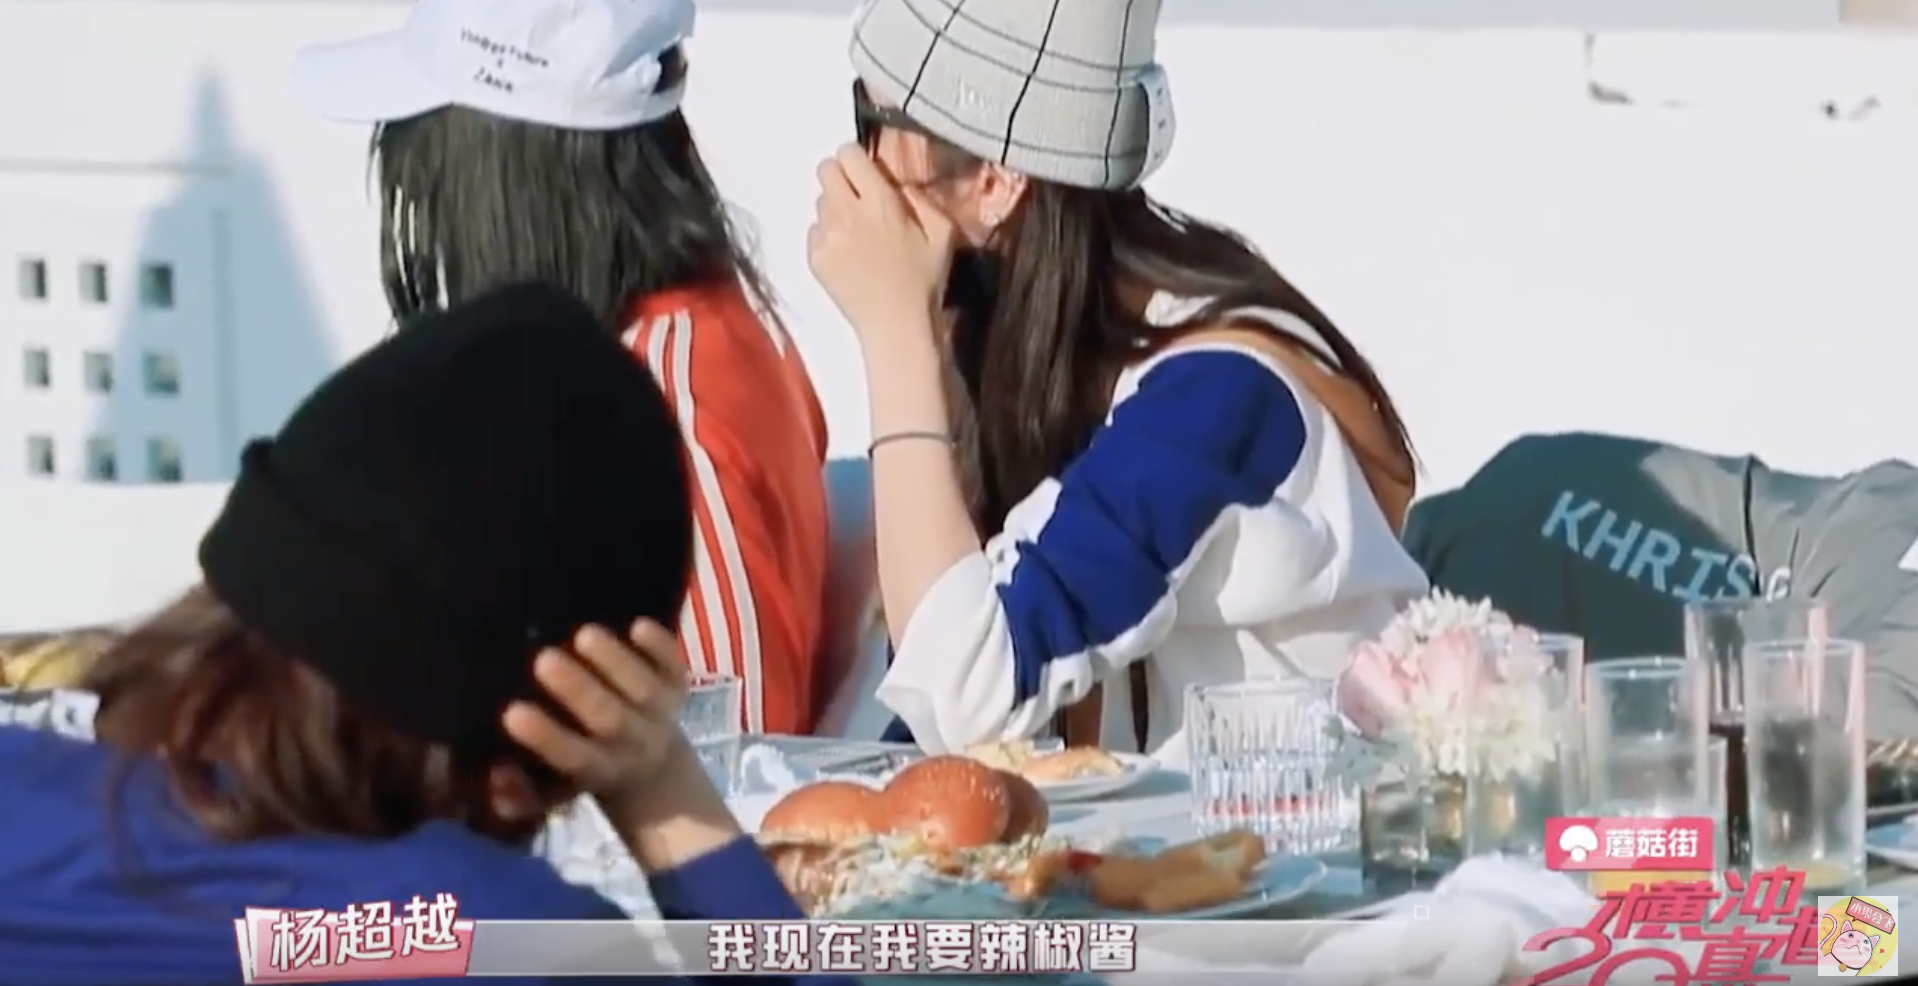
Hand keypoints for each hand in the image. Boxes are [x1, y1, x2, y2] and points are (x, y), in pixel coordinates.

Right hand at [502, 620, 688, 801]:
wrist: (653, 768)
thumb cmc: (584, 768)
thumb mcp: (551, 795)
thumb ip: (518, 794)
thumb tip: (496, 773)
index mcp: (598, 769)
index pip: (573, 756)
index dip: (545, 737)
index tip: (512, 712)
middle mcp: (632, 742)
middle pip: (609, 719)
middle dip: (578, 690)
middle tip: (543, 659)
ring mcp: (659, 712)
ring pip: (643, 688)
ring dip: (615, 661)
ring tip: (584, 633)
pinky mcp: (677, 684)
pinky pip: (674, 665)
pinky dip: (660, 647)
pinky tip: (637, 625)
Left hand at [806, 144, 955, 345]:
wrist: (896, 325)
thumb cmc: (924, 280)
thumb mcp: (942, 232)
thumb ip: (920, 199)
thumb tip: (897, 184)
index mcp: (881, 202)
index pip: (848, 154)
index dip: (856, 158)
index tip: (865, 172)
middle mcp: (848, 213)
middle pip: (825, 170)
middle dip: (839, 176)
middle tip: (855, 196)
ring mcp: (827, 236)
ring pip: (819, 201)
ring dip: (834, 208)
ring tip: (855, 232)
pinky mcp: (815, 258)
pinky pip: (813, 230)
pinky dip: (827, 235)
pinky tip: (847, 254)